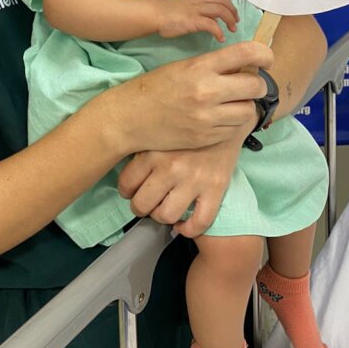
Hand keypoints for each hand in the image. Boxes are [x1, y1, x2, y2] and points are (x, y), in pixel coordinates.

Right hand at [94, 40, 272, 160]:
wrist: (130, 118)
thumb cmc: (156, 88)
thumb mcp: (184, 67)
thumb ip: (214, 66)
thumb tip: (247, 64)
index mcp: (200, 67)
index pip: (246, 53)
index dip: (264, 54)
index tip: (267, 59)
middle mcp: (207, 91)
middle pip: (255, 86)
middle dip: (257, 85)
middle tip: (249, 85)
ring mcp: (207, 117)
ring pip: (248, 111)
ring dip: (244, 106)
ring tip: (231, 103)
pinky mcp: (205, 137)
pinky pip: (233, 130)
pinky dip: (231, 124)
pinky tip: (218, 118)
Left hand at [117, 120, 253, 238]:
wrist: (226, 118)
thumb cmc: (188, 126)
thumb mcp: (159, 131)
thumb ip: (142, 150)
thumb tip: (122, 169)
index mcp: (153, 151)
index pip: (126, 184)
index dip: (127, 191)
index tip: (132, 190)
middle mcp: (171, 166)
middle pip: (142, 204)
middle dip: (141, 208)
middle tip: (147, 203)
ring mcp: (194, 179)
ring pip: (166, 216)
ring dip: (162, 217)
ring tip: (164, 209)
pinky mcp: (216, 188)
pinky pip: (199, 222)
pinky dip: (189, 229)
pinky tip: (184, 223)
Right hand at [156, 0, 238, 42]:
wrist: (155, 15)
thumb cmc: (167, 13)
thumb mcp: (185, 4)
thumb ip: (198, 8)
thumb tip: (211, 17)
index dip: (229, 2)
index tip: (232, 12)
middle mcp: (198, 0)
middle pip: (222, 1)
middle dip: (232, 11)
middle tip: (235, 22)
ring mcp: (195, 10)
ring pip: (220, 10)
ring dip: (229, 20)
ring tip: (232, 30)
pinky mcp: (192, 20)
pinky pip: (211, 24)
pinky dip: (219, 31)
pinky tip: (220, 38)